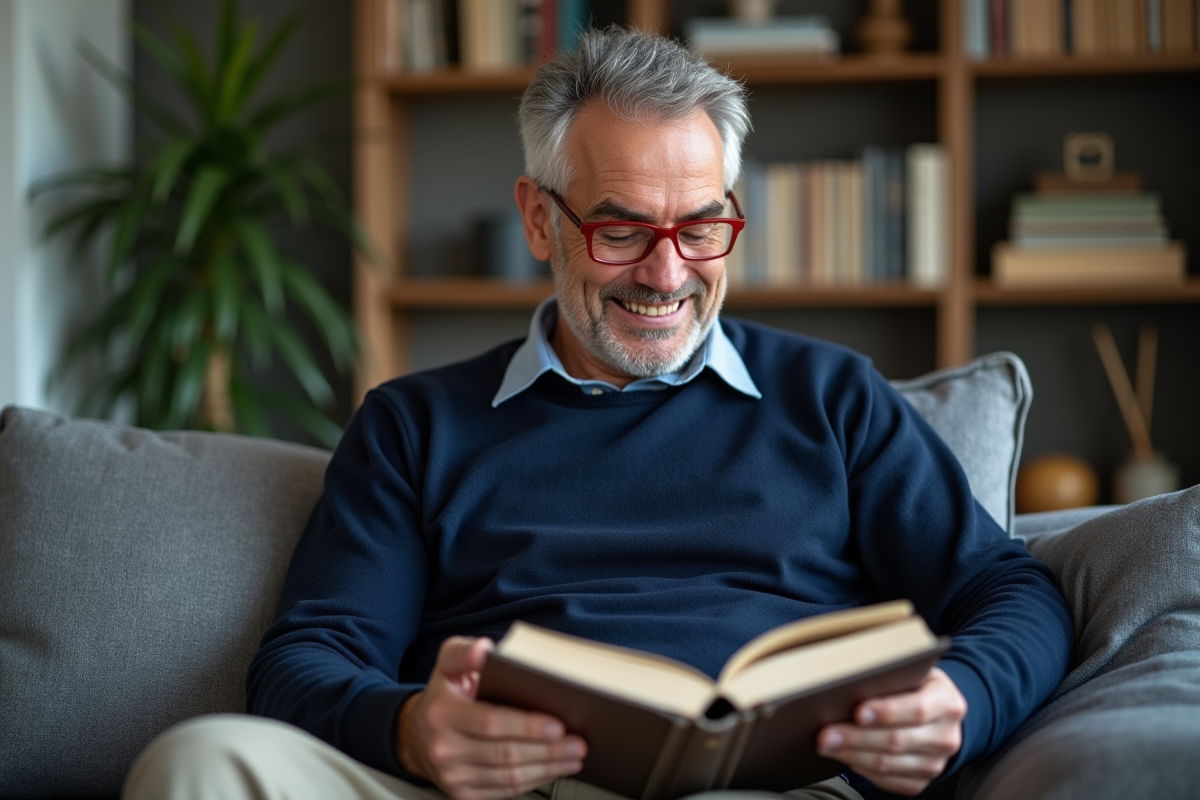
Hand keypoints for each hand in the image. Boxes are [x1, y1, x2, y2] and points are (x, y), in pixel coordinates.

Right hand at [396, 636, 586, 799]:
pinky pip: (505, 790)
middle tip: (578, 743)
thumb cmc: (444, 696)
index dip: (526, 726)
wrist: (419, 736)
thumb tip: (484, 650)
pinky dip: (534, 781)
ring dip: (547, 768)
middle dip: (547, 750)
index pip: (490, 722)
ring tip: (573, 757)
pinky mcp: (464, 794)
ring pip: (509, 777)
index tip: (558, 725)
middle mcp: (445, 749)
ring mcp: (454, 776)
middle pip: (505, 754)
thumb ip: (464, 652)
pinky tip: (553, 769)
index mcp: (443, 713)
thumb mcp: (448, 664)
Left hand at [816, 667, 965, 795]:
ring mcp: (936, 762)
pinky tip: (844, 756)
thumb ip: (890, 677)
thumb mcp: (912, 671)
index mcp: (947, 702)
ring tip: (826, 745)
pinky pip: (888, 780)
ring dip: (852, 755)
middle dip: (856, 738)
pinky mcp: (922, 779)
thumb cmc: (917, 685)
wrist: (940, 712)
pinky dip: (862, 769)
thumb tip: (847, 684)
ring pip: (888, 764)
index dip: (887, 711)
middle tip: (826, 733)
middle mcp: (946, 735)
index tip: (858, 712)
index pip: (918, 709)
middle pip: (897, 741)